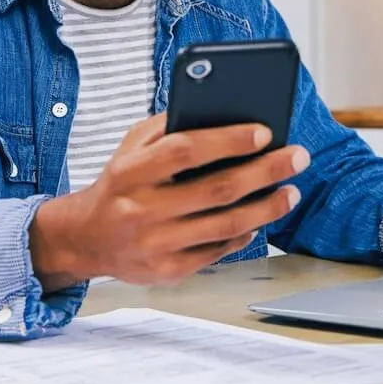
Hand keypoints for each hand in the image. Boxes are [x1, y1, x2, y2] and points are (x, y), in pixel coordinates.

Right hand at [29, 113, 308, 288]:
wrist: (85, 238)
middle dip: (265, 171)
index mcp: (130, 171)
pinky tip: (262, 217)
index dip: (228, 140)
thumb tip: (221, 112)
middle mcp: (141, 209)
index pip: (185, 151)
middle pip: (216, 189)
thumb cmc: (119, 184)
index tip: (264, 131)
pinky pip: (218, 251)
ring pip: (225, 224)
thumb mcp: (130, 147)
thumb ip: (167, 127)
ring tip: (291, 191)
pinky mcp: (168, 271)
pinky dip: (245, 233)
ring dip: (267, 207)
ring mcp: (155, 244)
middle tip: (296, 157)